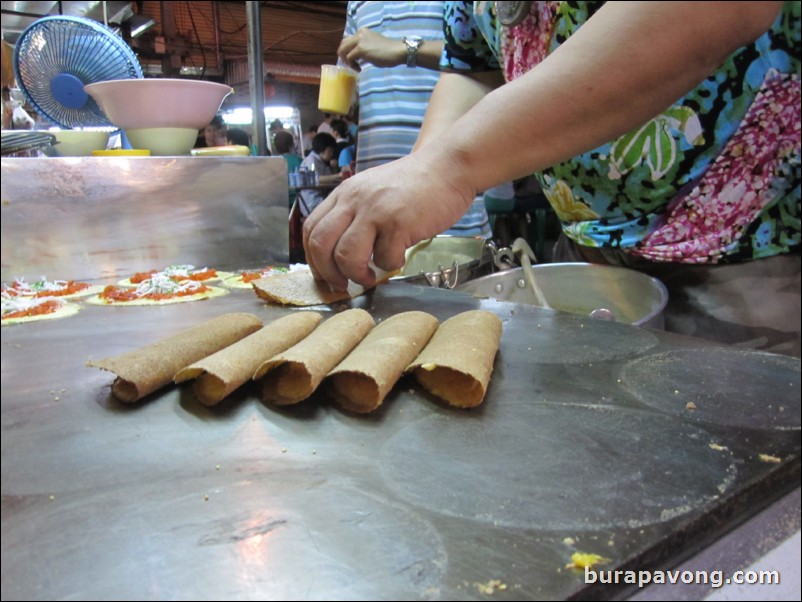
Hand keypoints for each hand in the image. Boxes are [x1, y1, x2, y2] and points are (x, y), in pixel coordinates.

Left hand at [303, 145, 476, 289]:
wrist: (447, 167)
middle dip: (328, 273)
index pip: (311, 229)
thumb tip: (340, 252)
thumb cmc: (414, 185)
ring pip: (346, 255)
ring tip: (370, 277)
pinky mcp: (399, 223)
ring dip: (356, 275)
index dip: (314, 259)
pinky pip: (384, 258)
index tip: (325, 275)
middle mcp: (354, 200)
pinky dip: (390, 266)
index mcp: (344, 194)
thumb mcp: (373, 191)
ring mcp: (376, 211)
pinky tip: (399, 258)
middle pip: (320, 244)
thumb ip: (355, 214)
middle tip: (342, 284)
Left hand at [338, 27, 404, 69]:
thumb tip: (354, 56)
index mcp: (362, 32)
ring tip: (355, 68)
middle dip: (343, 56)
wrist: (397, 51)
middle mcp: (359, 33)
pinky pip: (349, 58)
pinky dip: (352, 65)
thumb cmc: (388, 51)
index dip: (347, 51)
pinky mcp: (361, 49)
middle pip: (342, 44)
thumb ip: (363, 47)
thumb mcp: (372, 45)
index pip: (347, 40)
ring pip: (343, 51)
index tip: (352, 60)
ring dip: (347, 61)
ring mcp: (359, 40)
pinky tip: (359, 69)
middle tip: (350, 65)